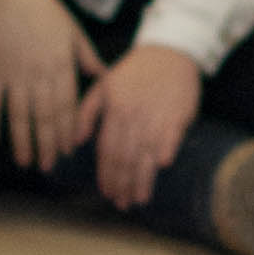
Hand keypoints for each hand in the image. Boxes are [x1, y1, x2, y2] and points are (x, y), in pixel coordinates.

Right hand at [0, 0, 104, 170]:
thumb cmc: (44, 10)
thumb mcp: (73, 30)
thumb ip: (88, 57)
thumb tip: (106, 77)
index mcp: (61, 64)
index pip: (67, 105)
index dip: (67, 130)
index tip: (69, 151)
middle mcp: (38, 73)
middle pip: (44, 115)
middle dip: (47, 143)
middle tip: (49, 166)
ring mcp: (13, 74)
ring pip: (19, 114)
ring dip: (22, 140)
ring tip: (25, 161)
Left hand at [76, 42, 202, 210]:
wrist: (169, 51)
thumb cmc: (134, 71)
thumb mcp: (102, 85)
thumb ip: (86, 113)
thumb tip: (75, 142)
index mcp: (115, 110)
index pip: (107, 150)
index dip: (106, 174)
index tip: (106, 191)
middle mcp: (134, 116)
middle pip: (126, 157)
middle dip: (122, 184)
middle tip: (121, 203)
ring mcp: (157, 116)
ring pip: (146, 154)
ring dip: (142, 179)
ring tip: (139, 199)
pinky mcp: (178, 115)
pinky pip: (170, 138)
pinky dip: (165, 152)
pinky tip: (161, 168)